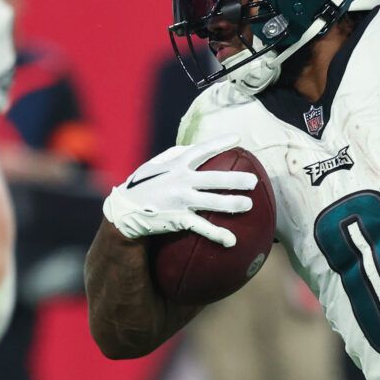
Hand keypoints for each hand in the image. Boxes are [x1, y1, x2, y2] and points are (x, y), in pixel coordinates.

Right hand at [102, 141, 256, 248]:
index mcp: (177, 164)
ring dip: (233, 204)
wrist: (125, 209)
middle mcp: (181, 180)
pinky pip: (202, 227)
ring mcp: (181, 200)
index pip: (202, 150)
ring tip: (249, 205)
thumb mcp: (156, 165)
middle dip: (236, 179)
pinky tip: (231, 240)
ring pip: (213, 202)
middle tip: (254, 181)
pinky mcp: (179, 218)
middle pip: (215, 178)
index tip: (238, 139)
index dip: (220, 143)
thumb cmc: (143, 185)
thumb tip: (194, 147)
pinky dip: (217, 234)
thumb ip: (175, 155)